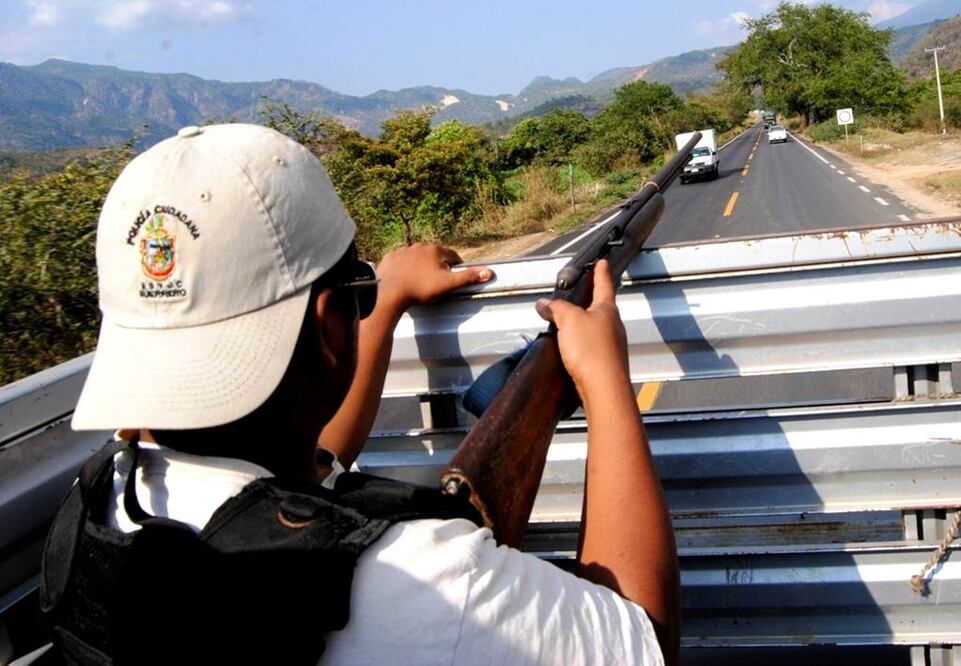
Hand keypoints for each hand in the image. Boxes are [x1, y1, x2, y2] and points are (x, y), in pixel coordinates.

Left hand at [375, 243, 492, 313]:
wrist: (390, 292)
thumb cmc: (420, 289)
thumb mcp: (448, 285)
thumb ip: (468, 277)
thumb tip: (489, 272)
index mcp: (435, 250)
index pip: (452, 256)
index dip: (456, 266)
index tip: (454, 276)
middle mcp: (419, 246)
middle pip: (434, 255)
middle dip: (437, 265)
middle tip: (437, 281)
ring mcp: (403, 251)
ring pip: (416, 257)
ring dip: (420, 265)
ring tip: (420, 281)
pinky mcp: (390, 258)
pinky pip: (400, 261)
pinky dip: (404, 268)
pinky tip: (404, 278)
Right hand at [535, 260, 630, 400]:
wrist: (603, 388)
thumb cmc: (593, 352)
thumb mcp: (569, 320)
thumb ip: (556, 308)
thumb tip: (545, 303)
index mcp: (607, 309)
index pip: (604, 283)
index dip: (601, 271)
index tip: (602, 262)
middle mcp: (613, 326)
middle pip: (601, 307)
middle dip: (590, 299)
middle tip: (582, 291)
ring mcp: (610, 345)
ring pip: (596, 328)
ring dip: (583, 323)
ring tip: (568, 321)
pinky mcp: (604, 362)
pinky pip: (591, 346)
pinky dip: (581, 342)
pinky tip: (570, 348)